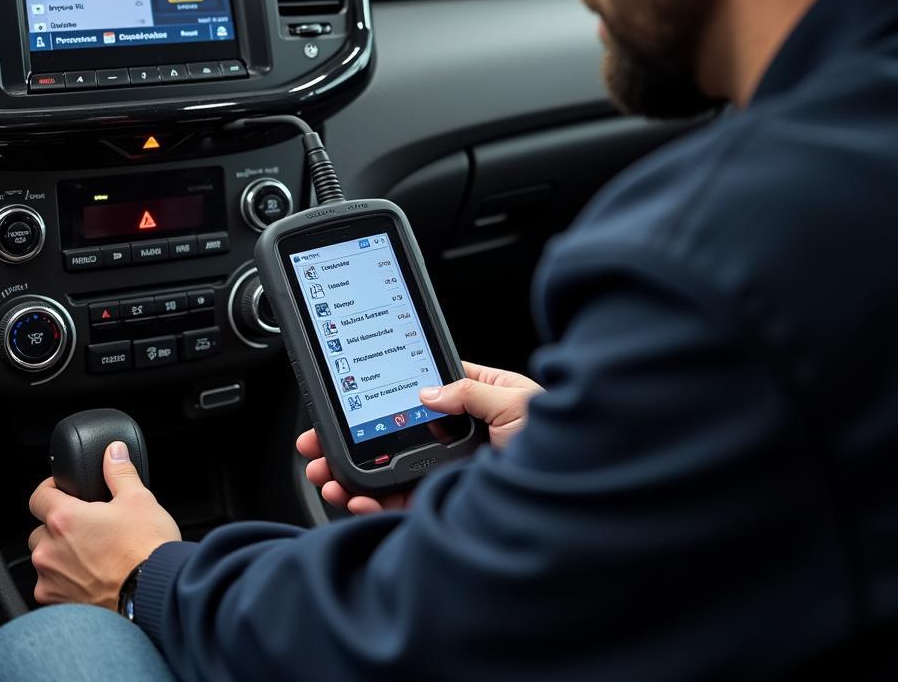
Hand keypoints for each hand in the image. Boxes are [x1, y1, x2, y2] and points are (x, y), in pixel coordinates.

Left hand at [27, 440, 181, 608]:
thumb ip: (120, 472)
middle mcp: (49, 551)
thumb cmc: (145, 549)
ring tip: (92, 554)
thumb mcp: (139, 499)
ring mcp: (51, 580)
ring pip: (46, 560)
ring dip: (61, 555)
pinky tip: (91, 577)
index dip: (50, 489)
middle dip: (59, 527)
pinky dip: (66, 580)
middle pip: (40, 530)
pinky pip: (52, 586)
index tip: (63, 490)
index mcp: (65, 519)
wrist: (153, 594)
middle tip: (88, 527)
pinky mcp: (57, 604)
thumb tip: (113, 453)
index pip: (38, 496)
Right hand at [297, 360, 542, 514]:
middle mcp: (458, 440)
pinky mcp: (445, 506)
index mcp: (478, 403)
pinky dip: (371, 503)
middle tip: (315, 444)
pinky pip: (401, 505)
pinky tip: (352, 496)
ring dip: (351, 473)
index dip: (380, 395)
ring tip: (324, 473)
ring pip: (390, 473)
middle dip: (349, 440)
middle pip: (393, 436)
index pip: (419, 393)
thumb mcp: (517, 401)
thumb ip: (470, 391)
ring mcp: (449, 475)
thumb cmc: (563, 444)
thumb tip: (426, 390)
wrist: (582, 496)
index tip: (346, 400)